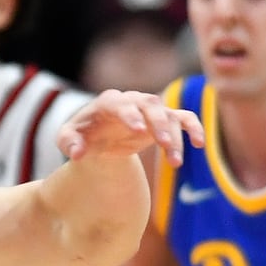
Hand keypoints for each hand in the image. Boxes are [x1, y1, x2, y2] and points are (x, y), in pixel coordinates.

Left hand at [58, 89, 203, 165]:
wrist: (97, 136)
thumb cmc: (81, 135)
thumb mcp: (66, 139)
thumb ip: (69, 144)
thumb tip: (76, 154)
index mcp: (107, 103)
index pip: (120, 104)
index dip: (130, 115)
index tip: (138, 131)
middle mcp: (132, 101)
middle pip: (150, 104)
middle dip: (158, 123)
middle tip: (163, 144)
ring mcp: (149, 110)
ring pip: (169, 115)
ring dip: (175, 136)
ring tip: (174, 163)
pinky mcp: (162, 120)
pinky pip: (183, 118)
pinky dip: (193, 128)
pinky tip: (199, 144)